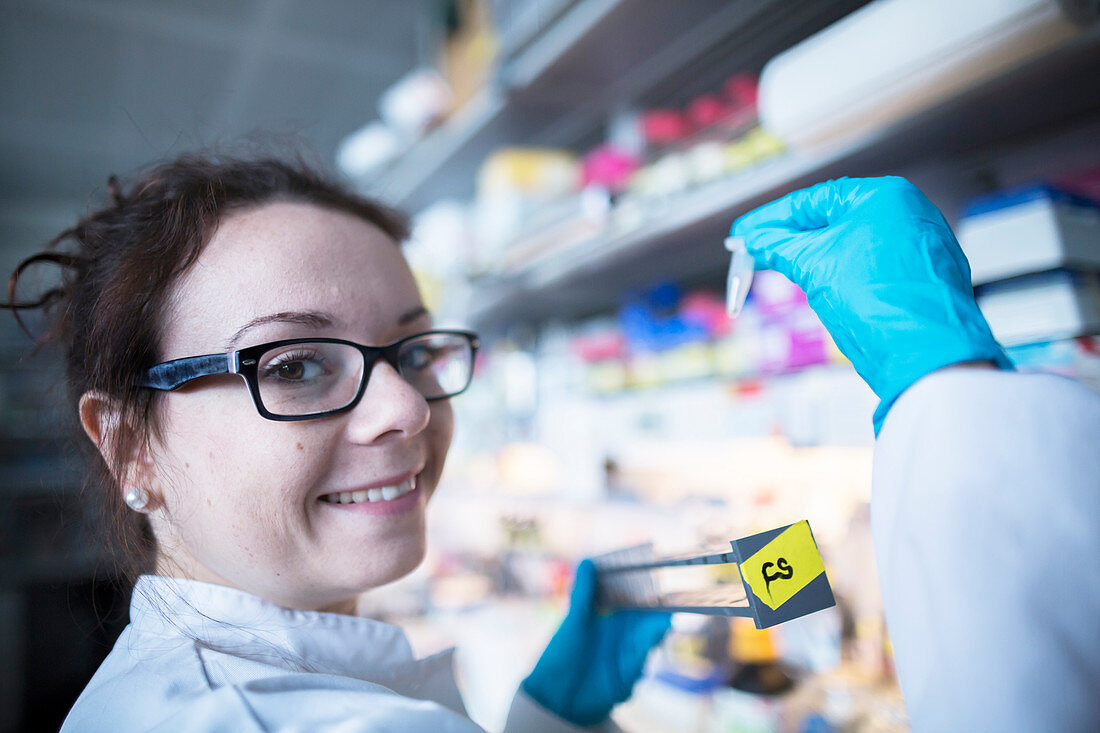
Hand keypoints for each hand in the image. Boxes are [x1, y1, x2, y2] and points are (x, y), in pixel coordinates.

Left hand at [521, 559, 670, 725]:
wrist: (556, 695)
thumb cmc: (561, 654)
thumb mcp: (572, 621)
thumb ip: (583, 593)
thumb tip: (586, 561)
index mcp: (612, 615)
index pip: (635, 596)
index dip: (647, 586)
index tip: (658, 573)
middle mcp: (624, 632)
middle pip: (649, 616)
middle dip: (661, 608)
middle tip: (670, 598)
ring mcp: (629, 653)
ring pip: (651, 638)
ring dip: (657, 631)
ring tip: (662, 621)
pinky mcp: (630, 674)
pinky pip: (643, 661)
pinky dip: (646, 653)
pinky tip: (648, 644)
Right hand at [731, 176, 1011, 433]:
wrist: (925, 354)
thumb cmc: (878, 300)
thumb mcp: (815, 266)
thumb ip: (779, 247)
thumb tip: (753, 240)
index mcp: (884, 196)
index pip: (814, 200)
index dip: (771, 219)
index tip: (743, 233)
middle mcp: (907, 214)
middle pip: (833, 220)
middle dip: (790, 237)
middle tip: (753, 250)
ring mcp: (919, 246)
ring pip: (852, 244)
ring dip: (813, 256)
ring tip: (778, 267)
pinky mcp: (922, 277)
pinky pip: (871, 265)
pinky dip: (840, 271)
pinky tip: (818, 284)